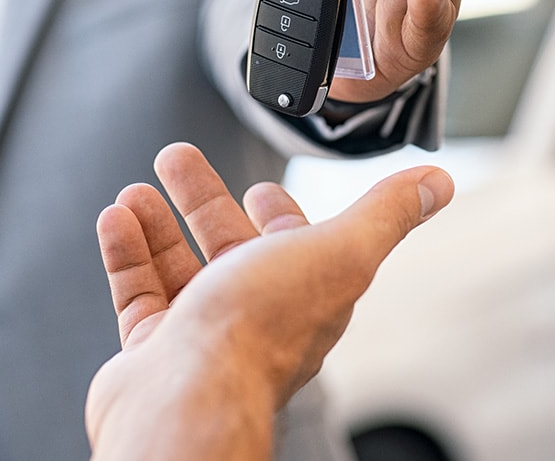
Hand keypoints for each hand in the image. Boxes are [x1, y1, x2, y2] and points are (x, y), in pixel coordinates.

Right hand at [85, 142, 453, 460]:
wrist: (188, 396)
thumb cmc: (261, 330)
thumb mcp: (340, 250)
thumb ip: (385, 214)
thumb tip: (437, 184)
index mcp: (304, 291)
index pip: (296, 246)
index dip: (280, 214)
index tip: (260, 187)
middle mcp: (254, 314)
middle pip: (227, 246)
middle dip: (203, 200)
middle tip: (176, 160)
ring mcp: (203, 335)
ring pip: (179, 268)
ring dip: (159, 224)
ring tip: (138, 189)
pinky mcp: (155, 352)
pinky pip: (138, 295)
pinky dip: (128, 254)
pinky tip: (117, 220)